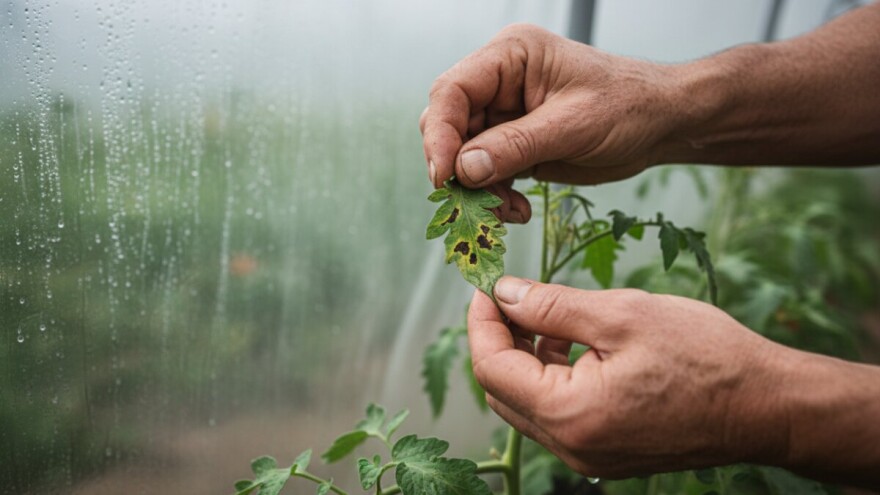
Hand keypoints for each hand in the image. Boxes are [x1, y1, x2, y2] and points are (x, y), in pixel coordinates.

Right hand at [420, 24, 685, 190]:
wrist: (660, 124)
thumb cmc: (628, 107)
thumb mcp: (573, 126)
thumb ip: (515, 146)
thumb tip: (463, 170)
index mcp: (510, 56)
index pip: (452, 91)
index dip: (441, 134)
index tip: (445, 177)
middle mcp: (498, 81)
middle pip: (449, 125)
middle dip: (458, 169)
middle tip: (476, 204)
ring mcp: (503, 113)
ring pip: (462, 156)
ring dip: (478, 190)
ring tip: (509, 211)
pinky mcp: (512, 143)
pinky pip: (484, 173)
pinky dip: (494, 196)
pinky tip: (517, 210)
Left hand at [467, 276, 791, 477]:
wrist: (767, 406)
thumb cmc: (704, 356)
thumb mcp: (621, 315)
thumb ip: (550, 307)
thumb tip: (503, 293)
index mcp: (569, 414)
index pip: (490, 367)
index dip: (481, 321)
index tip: (488, 285)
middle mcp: (571, 447)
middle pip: (501, 390)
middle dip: (498, 340)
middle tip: (511, 297)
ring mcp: (588, 457)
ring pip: (526, 404)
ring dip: (524, 359)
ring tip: (546, 317)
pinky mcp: (606, 454)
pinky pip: (556, 417)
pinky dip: (550, 380)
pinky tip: (572, 347)